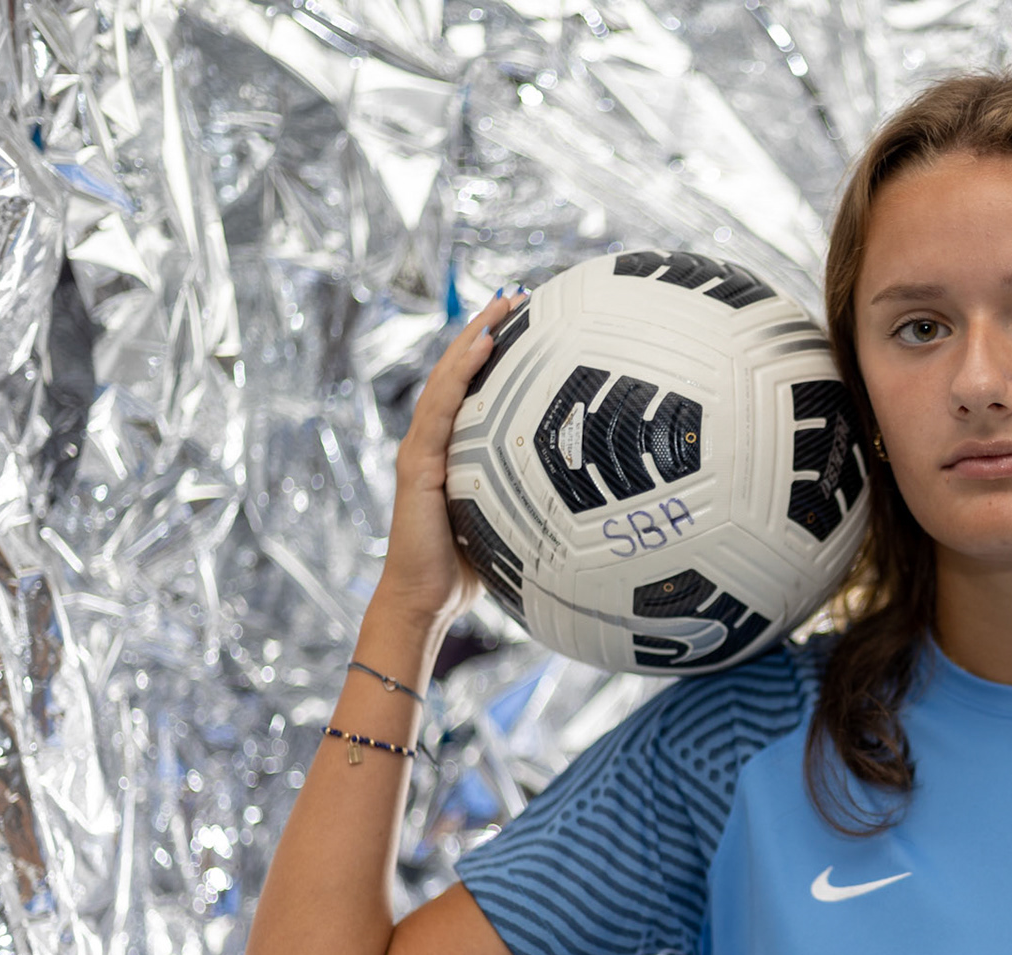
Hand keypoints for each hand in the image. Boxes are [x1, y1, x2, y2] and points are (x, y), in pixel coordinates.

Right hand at [372, 291, 522, 636]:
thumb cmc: (470, 569)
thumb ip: (537, 498)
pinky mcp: (417, 464)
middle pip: (460, 372)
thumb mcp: (512, 522)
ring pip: (447, 379)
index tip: (530, 320)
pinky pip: (441, 409)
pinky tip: (484, 346)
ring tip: (503, 305)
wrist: (426, 602)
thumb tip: (594, 492)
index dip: (497, 352)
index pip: (476, 390)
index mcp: (457, 451)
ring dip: (474, 337)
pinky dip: (460, 373)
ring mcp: (422, 449)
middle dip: (488, 329)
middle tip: (520, 295)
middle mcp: (436, 442)